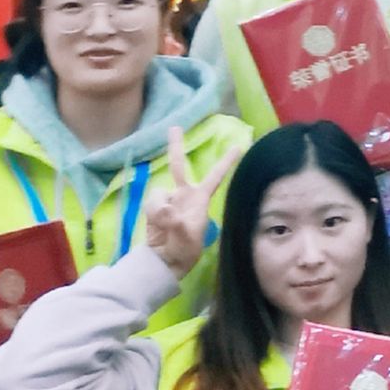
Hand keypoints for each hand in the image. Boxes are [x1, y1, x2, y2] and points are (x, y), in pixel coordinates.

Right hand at [143, 128, 240, 279]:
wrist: (165, 261)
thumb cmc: (185, 250)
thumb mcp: (187, 238)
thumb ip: (175, 221)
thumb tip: (164, 209)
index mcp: (200, 199)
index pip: (215, 177)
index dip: (226, 162)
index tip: (239, 146)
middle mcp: (183, 195)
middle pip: (178, 166)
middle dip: (175, 146)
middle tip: (174, 127)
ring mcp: (167, 200)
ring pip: (159, 191)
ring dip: (159, 207)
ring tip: (166, 224)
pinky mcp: (153, 207)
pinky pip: (151, 202)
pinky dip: (153, 213)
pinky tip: (158, 224)